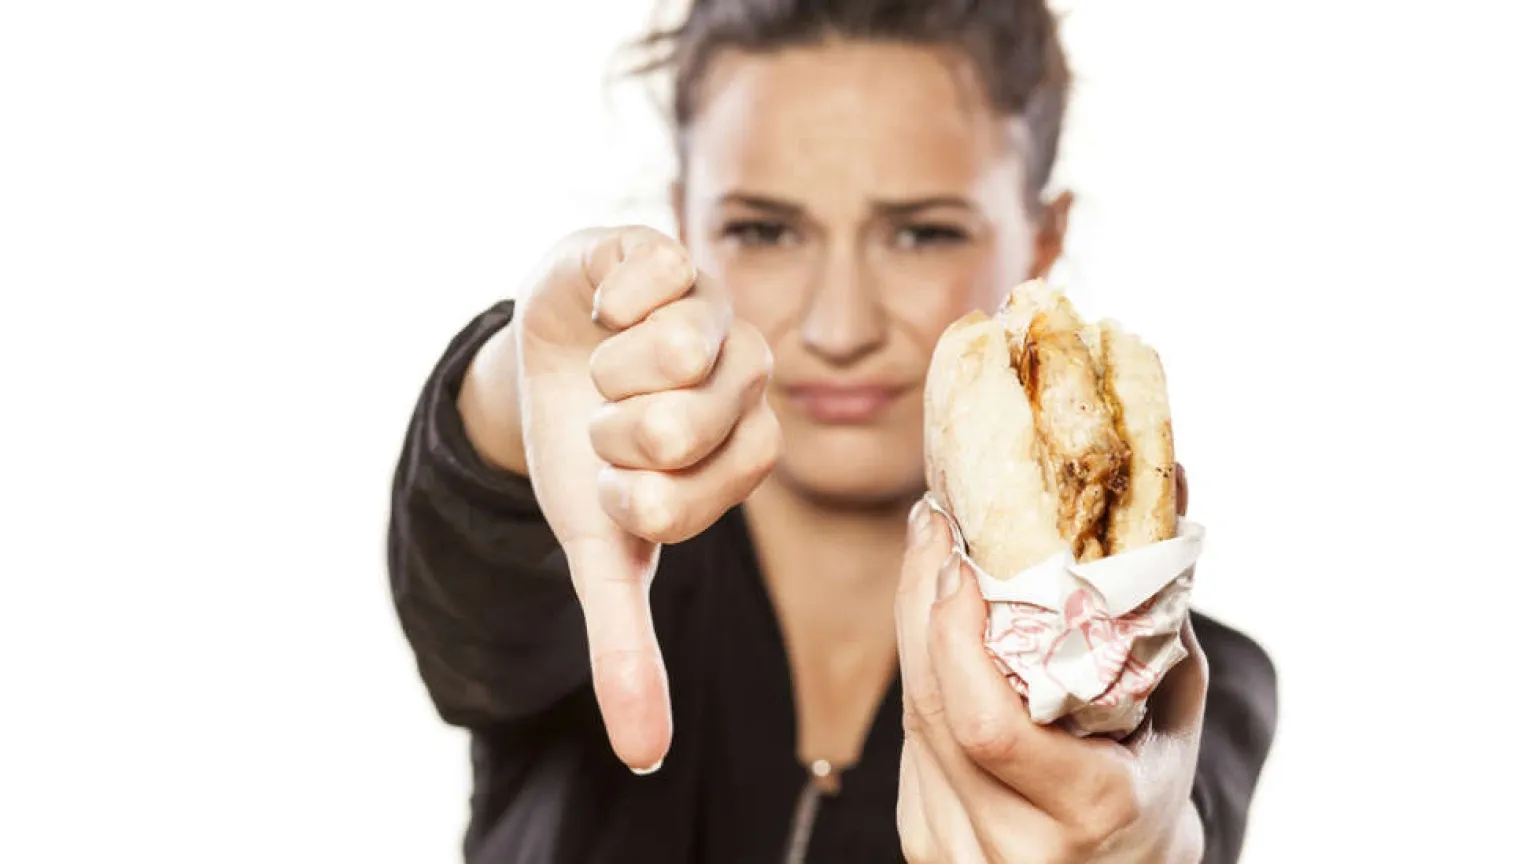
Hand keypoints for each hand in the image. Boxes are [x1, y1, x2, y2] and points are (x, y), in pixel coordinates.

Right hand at [514, 226, 779, 771]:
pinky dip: (599, 304)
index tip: (617, 479)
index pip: (688, 499)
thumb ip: (626, 646)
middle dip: (610, 437)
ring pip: (676, 350)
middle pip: (683, 427)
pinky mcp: (668, 249)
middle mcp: (749, 376)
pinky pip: (647, 274)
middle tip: (607, 420)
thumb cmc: (587, 458)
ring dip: (603, 374)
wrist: (542, 362)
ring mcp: (714, 306)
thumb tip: (642, 755)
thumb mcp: (603, 551)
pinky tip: (601, 310)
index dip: (624, 495)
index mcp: (748, 449)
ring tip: (605, 365)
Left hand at [895, 468, 1206, 862]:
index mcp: (1087, 812)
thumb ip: (1161, 610)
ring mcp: (959, 852)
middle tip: (931, 528)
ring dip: (911, 631)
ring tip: (929, 559)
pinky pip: (909, 744)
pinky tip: (932, 632)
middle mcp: (1014, 845)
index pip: (986, 725)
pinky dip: (921, 679)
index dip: (955, 636)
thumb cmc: (1155, 783)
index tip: (959, 558)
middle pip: (931, 708)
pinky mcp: (925, 843)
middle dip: (920, 603)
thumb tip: (1175, 482)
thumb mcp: (1175, 712)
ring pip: (909, 721)